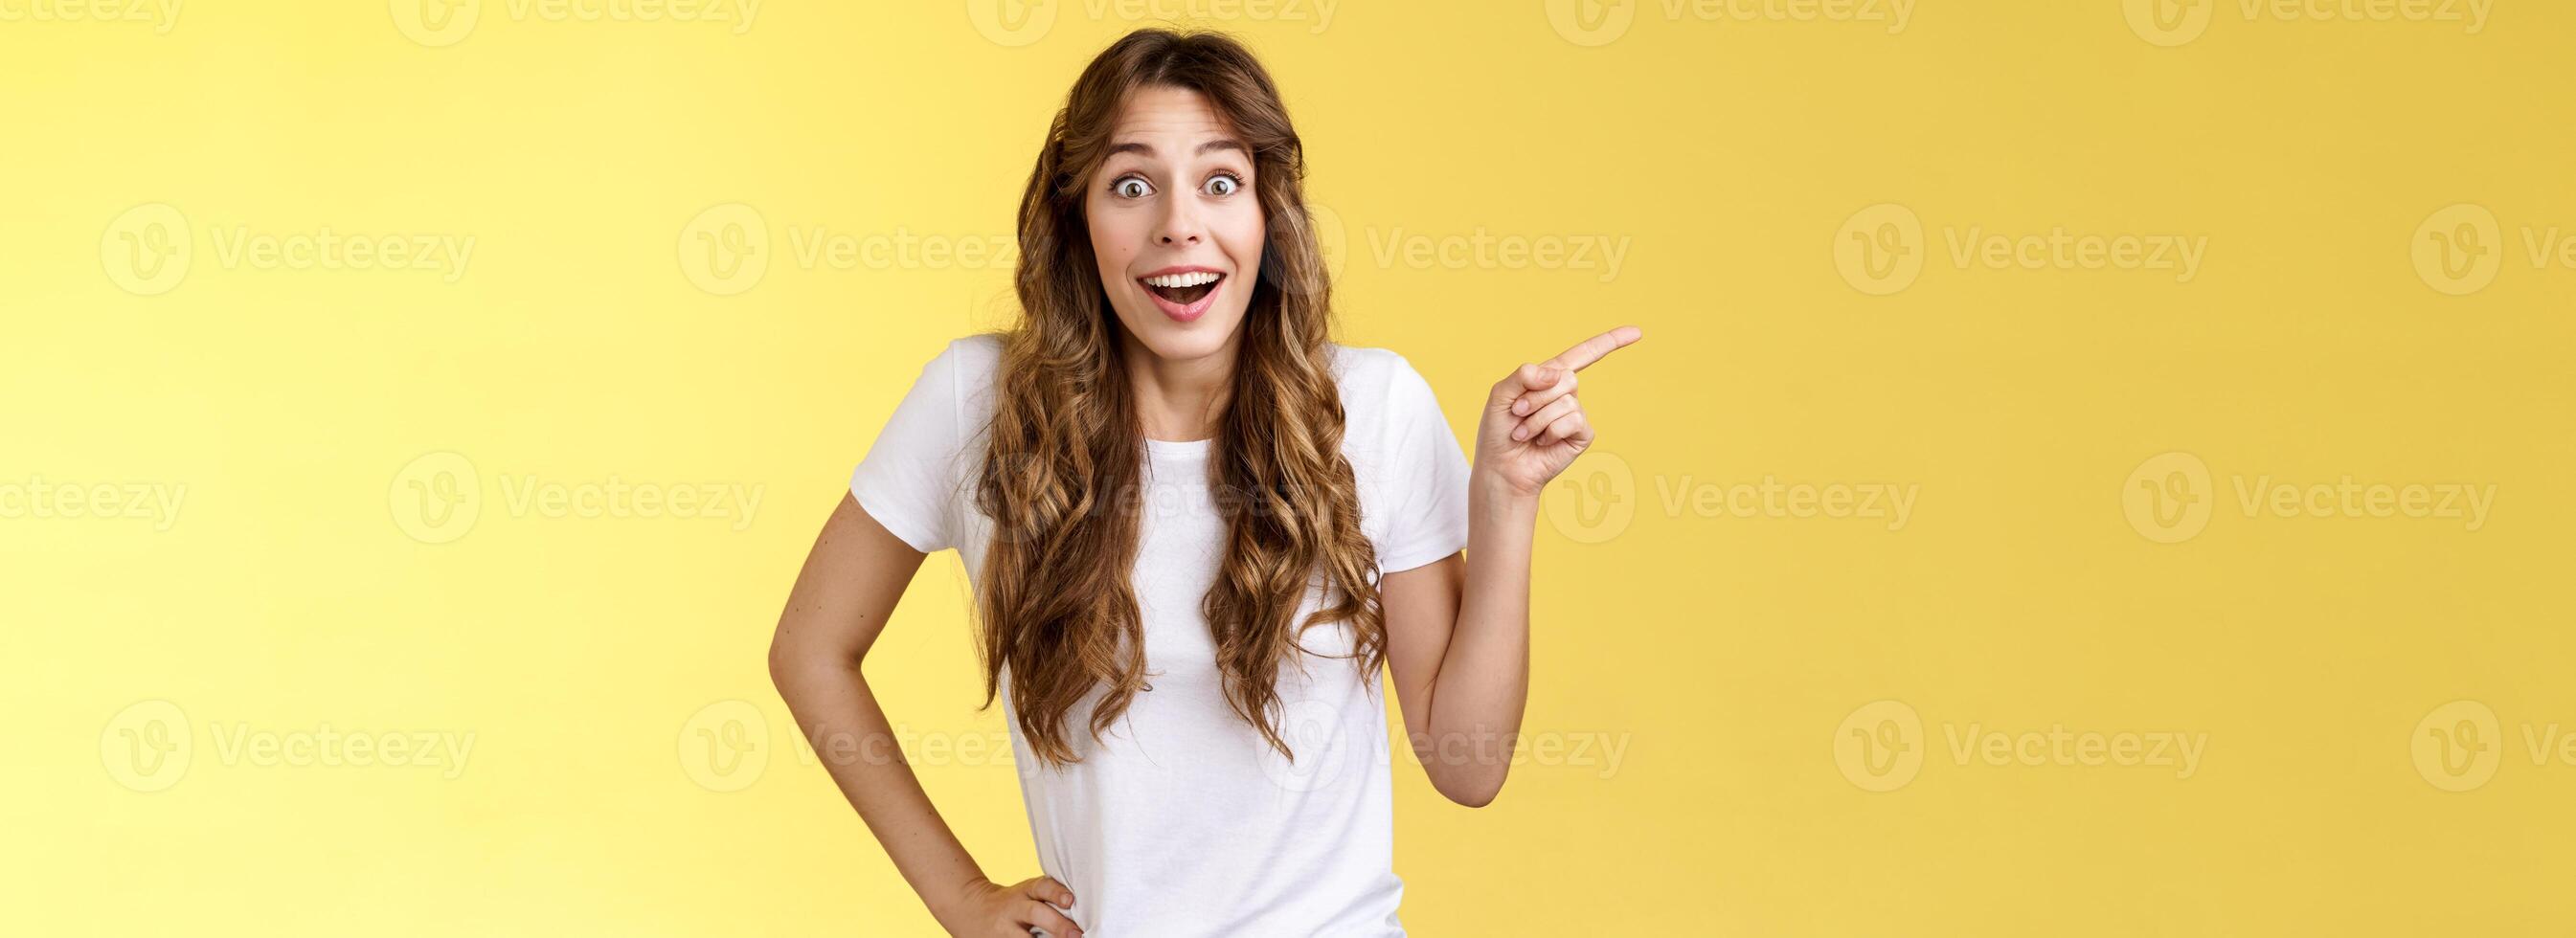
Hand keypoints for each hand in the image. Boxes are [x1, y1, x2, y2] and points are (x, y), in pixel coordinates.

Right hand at [937, 875, 1081, 936]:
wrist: (970, 909)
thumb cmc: (1013, 903)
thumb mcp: (1026, 893)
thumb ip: (1050, 899)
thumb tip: (1085, 913)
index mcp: (1025, 891)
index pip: (1042, 886)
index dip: (1056, 892)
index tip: (1070, 900)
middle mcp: (1014, 907)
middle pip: (1036, 913)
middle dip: (1057, 925)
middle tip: (1077, 935)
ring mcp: (1004, 928)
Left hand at [1475, 326, 1642, 499]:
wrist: (1502, 467)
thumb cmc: (1498, 431)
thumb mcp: (1501, 394)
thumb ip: (1524, 375)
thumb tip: (1558, 374)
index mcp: (1548, 377)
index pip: (1583, 355)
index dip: (1610, 342)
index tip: (1637, 332)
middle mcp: (1565, 393)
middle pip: (1566, 377)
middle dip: (1535, 397)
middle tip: (1518, 414)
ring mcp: (1576, 414)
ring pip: (1567, 401)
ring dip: (1538, 419)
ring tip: (1524, 432)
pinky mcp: (1582, 435)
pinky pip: (1574, 421)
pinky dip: (1552, 431)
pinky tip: (1543, 442)